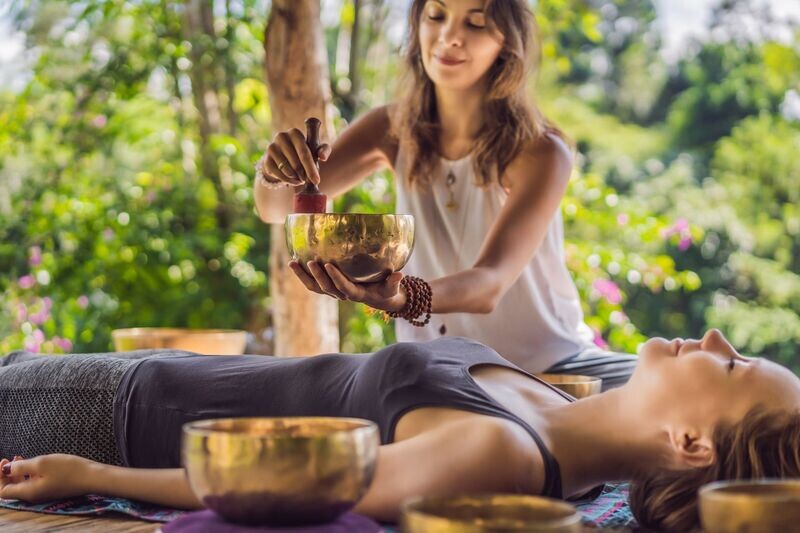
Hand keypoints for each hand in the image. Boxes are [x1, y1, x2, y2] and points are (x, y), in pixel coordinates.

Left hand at [0, 454, 97, 502]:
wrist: (91, 477)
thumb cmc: (67, 469)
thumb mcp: (42, 463)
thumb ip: (21, 466)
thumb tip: (6, 469)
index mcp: (28, 492)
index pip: (2, 490)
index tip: (4, 461)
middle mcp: (33, 495)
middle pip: (11, 489)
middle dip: (6, 474)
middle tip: (9, 457)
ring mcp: (43, 493)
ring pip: (22, 485)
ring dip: (17, 472)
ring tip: (19, 457)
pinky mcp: (51, 488)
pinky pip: (33, 483)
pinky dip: (28, 473)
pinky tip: (34, 463)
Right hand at [258, 128, 330, 186]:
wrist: (282, 156)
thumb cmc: (302, 151)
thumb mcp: (315, 149)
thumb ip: (324, 150)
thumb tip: (323, 157)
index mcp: (295, 133)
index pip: (304, 153)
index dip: (311, 168)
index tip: (316, 181)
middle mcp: (281, 137)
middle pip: (296, 164)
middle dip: (304, 175)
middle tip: (307, 179)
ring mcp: (271, 148)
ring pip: (287, 171)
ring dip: (296, 178)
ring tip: (299, 177)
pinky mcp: (266, 160)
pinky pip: (279, 175)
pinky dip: (287, 181)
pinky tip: (292, 179)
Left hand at [290, 261, 406, 312]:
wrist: (378, 297)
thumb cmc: (385, 290)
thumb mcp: (391, 287)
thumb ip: (394, 282)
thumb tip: (399, 274)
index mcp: (356, 294)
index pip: (344, 288)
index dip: (336, 278)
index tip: (328, 265)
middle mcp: (341, 294)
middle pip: (325, 287)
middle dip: (317, 275)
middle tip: (311, 261)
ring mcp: (333, 291)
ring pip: (314, 286)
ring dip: (303, 275)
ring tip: (292, 262)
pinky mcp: (328, 286)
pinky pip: (312, 283)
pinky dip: (302, 274)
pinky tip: (294, 261)